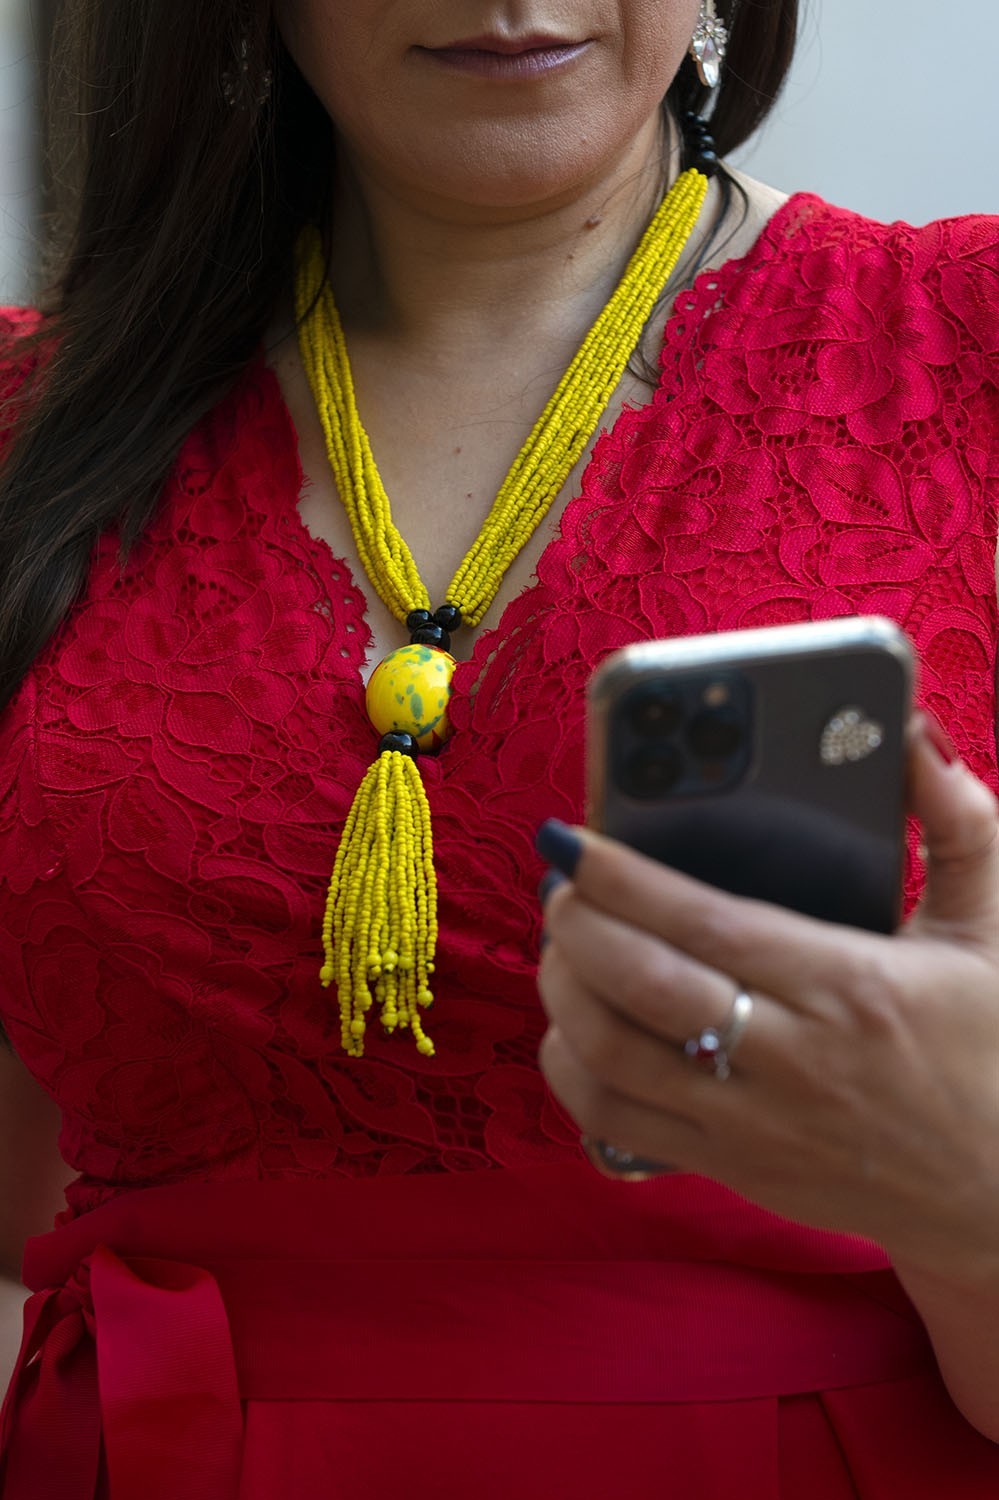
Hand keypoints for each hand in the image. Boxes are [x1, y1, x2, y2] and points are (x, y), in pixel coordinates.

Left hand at [537, 714, 998, 1278]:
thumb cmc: (989, 1050)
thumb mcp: (992, 930)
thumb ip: (959, 824)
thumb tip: (916, 736)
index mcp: (851, 985)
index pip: (708, 925)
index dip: (625, 880)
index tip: (574, 842)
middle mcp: (794, 1058)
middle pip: (644, 988)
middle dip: (578, 928)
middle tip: (560, 887)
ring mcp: (754, 1123)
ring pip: (614, 1058)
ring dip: (564, 993)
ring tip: (563, 947)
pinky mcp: (732, 1168)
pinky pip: (616, 1123)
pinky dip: (571, 1070)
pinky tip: (573, 1027)